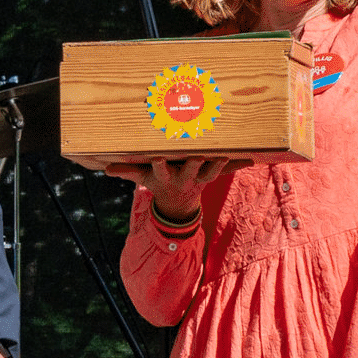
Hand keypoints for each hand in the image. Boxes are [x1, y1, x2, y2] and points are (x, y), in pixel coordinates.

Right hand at [103, 157, 233, 221]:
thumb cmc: (158, 182)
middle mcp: (184, 178)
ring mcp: (200, 178)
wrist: (177, 203)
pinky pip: (226, 170)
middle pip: (190, 169)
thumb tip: (106, 169)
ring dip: (219, 164)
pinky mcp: (212, 176)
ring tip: (227, 154)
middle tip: (199, 154)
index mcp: (166, 176)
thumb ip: (127, 171)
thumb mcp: (141, 178)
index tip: (157, 157)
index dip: (159, 165)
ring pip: (211, 171)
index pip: (160, 170)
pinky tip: (251, 158)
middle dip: (195, 162)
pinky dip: (238, 164)